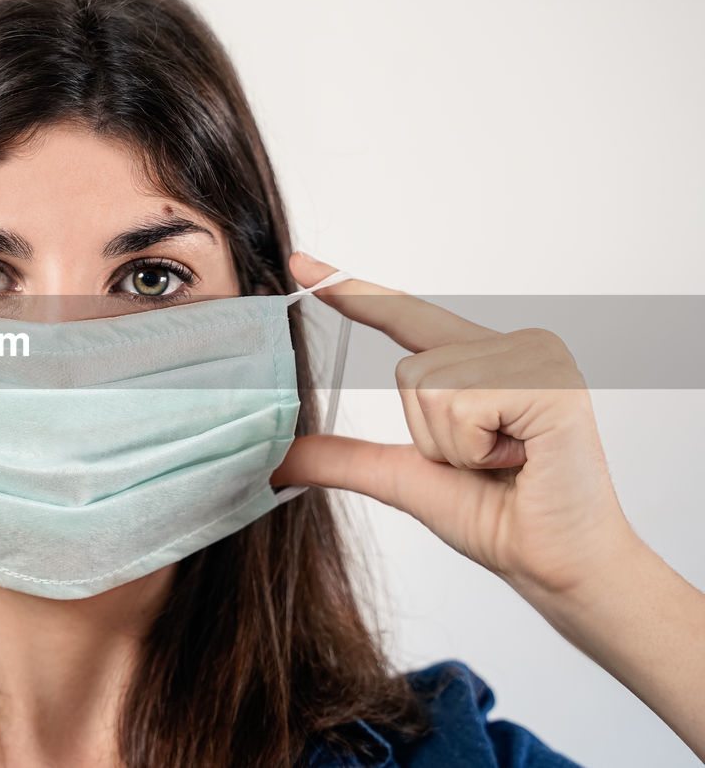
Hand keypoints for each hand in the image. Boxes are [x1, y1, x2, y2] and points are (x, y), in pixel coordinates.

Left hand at [271, 252, 641, 598]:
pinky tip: (520, 460)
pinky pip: (461, 406)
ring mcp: (537, 356)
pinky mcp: (551, 382)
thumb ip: (342, 458)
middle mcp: (514, 343)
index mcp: (481, 357)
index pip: (404, 314)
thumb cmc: (495, 518)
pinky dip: (474, 451)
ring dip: (453, 447)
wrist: (553, 567)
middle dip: (429, 436)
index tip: (302, 264)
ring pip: (430, 387)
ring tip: (504, 462)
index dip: (352, 290)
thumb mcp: (400, 477)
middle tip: (485, 463)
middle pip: (409, 369)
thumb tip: (278, 458)